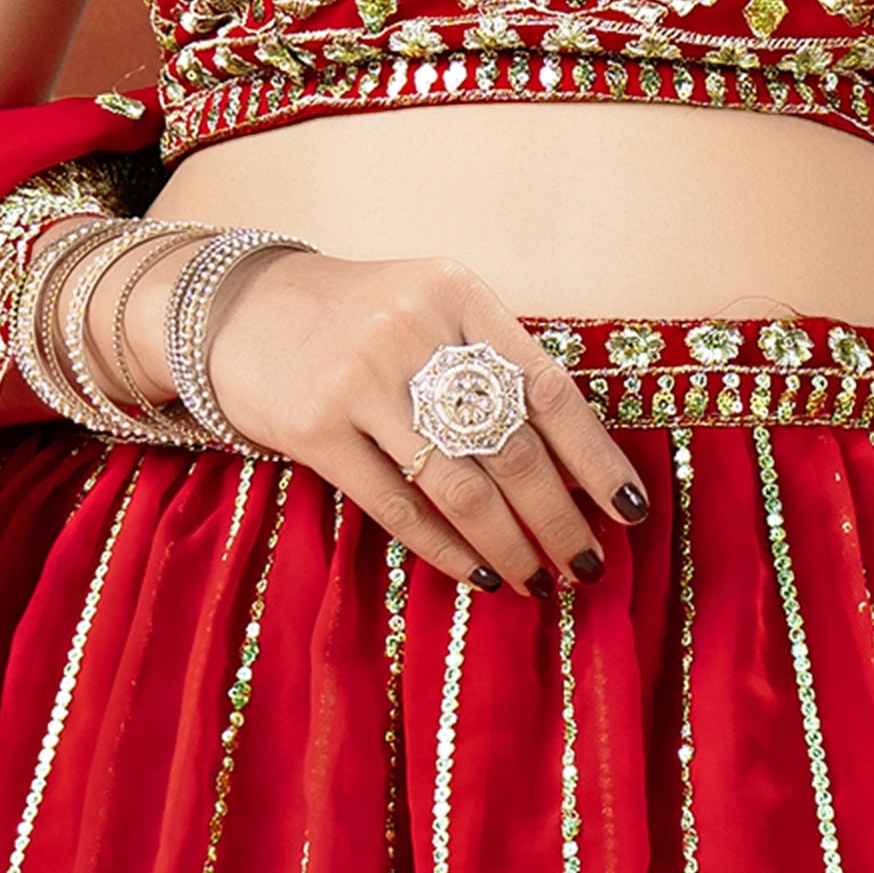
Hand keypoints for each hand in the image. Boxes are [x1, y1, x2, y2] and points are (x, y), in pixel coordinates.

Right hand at [115, 241, 650, 594]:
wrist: (240, 307)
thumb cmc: (360, 316)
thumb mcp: (431, 307)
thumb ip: (492, 360)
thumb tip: (576, 462)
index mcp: (458, 292)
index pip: (548, 385)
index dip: (596, 455)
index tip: (633, 508)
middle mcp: (413, 329)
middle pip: (510, 444)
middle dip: (560, 516)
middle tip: (590, 564)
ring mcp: (360, 379)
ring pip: (459, 485)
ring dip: (511, 543)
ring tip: (543, 579)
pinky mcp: (314, 428)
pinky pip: (397, 506)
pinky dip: (446, 548)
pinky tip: (480, 573)